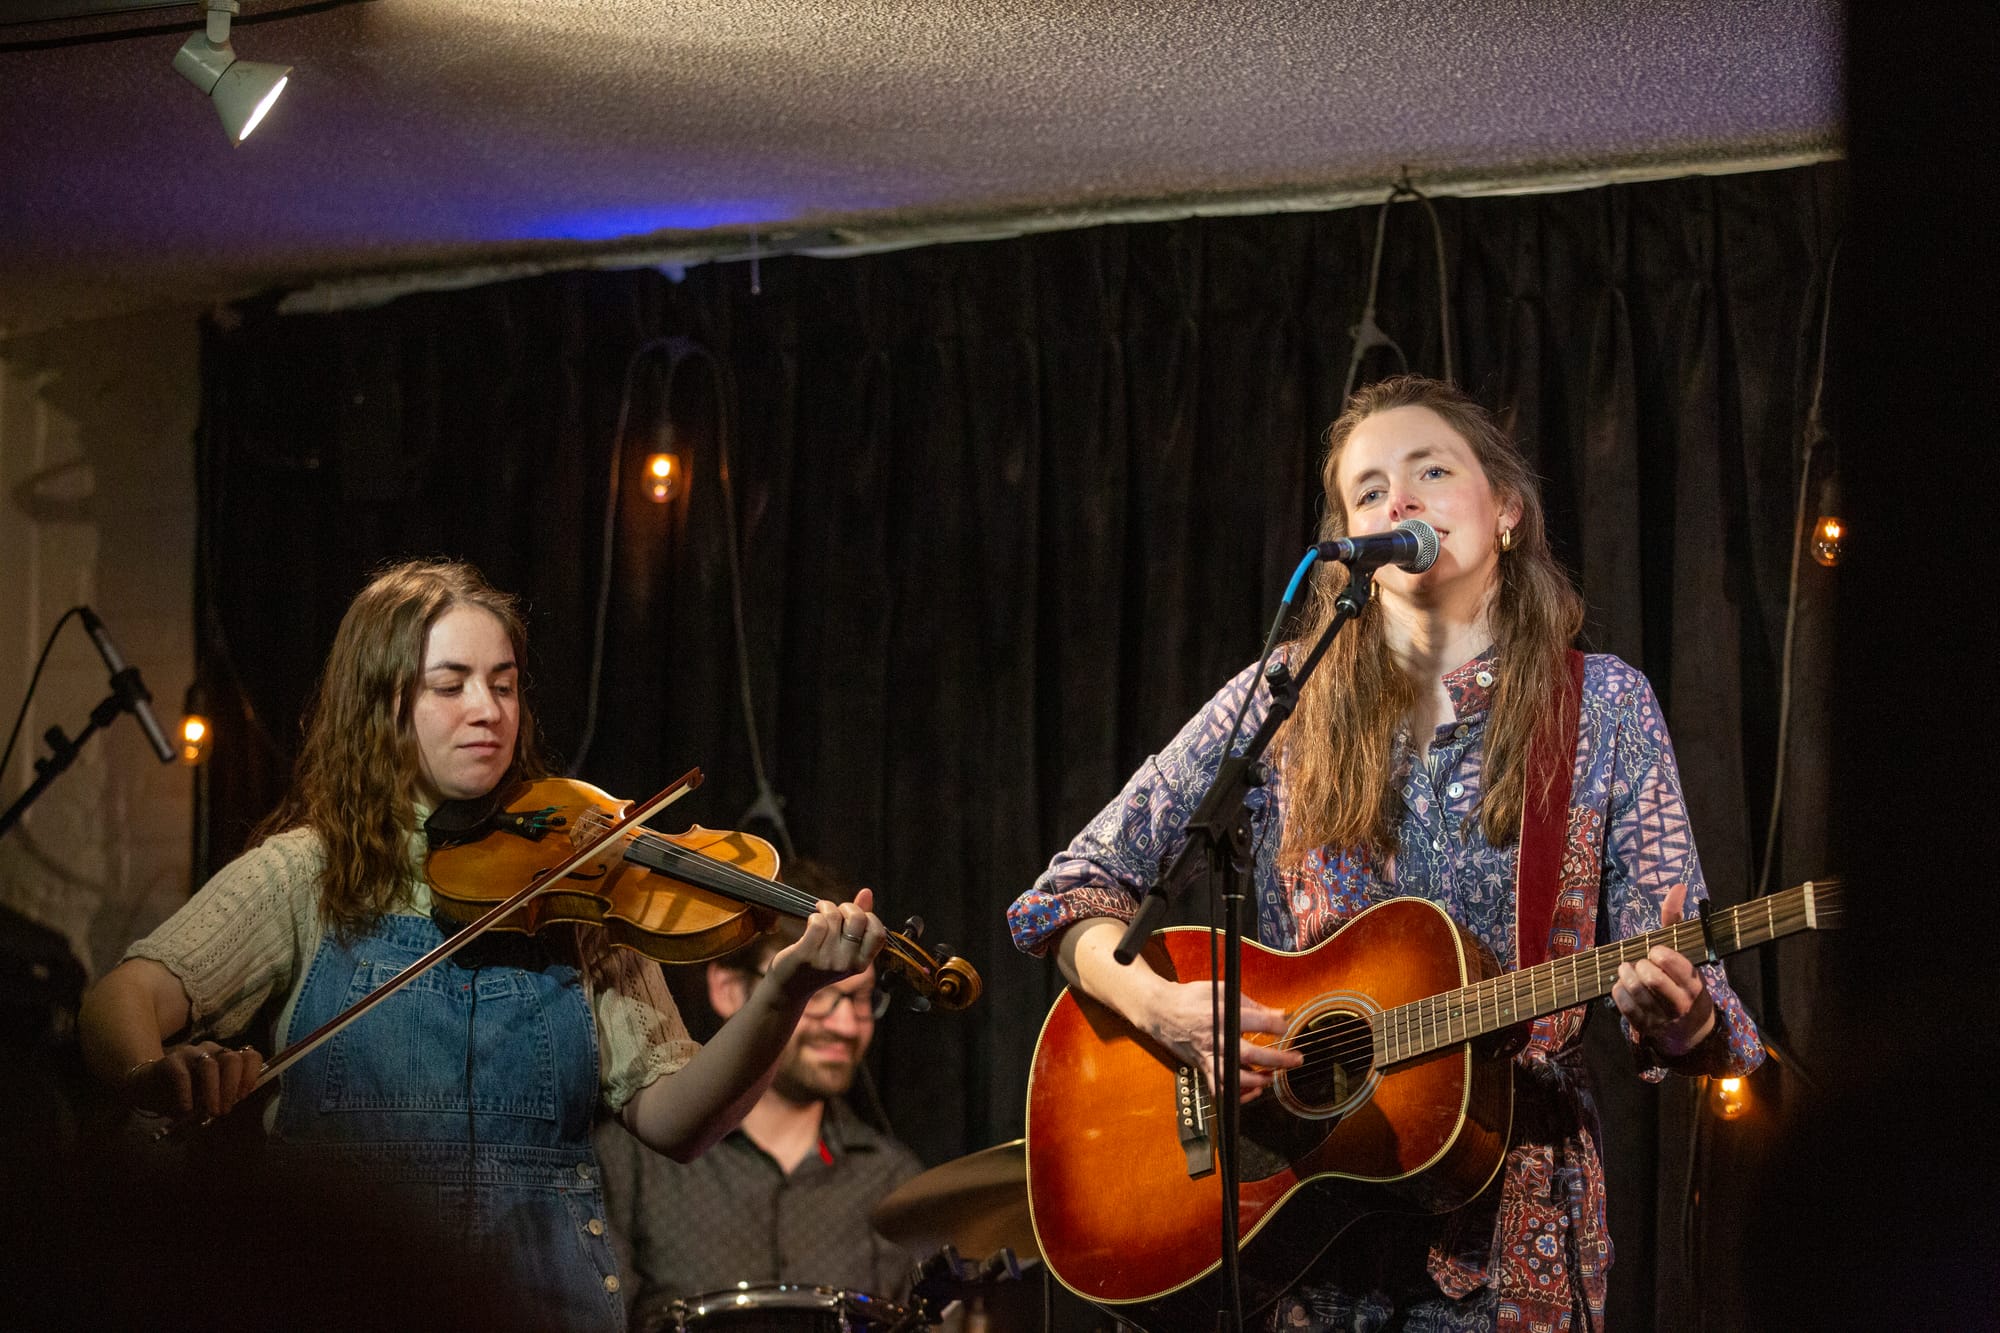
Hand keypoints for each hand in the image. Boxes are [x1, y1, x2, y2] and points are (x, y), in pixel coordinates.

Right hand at [125, 1040, 263, 1120]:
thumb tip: (232, 1107)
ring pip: (210, 1066)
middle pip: (232, 1059)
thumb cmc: (183, 1093)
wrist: (147, 1087)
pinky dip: (187, 1094)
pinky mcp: (171, 1061)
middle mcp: (211, 1050)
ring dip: (213, 1091)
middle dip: (231, 1086)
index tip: (243, 1096)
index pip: (249, 1056)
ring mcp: (191, 1053)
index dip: (251, 1074)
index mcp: (225, 1057)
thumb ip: (221, 1098)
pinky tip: (186, 1110)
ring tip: (211, 1112)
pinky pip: (183, 1075)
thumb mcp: (206, 1097)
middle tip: (225, 1110)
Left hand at [761, 887, 885, 1009]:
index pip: (879, 933)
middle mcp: (847, 964)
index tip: (854, 916)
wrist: (790, 988)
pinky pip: (818, 922)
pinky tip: (811, 921)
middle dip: (847, 906)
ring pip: (834, 916)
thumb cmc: (819, 961)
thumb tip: (867, 892)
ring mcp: (828, 960)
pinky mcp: (807, 955)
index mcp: (862, 964)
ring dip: (826, 908)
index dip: (868, 917)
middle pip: (858, 918)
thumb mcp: (844, 947)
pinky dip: (814, 915)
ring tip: (820, 911)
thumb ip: (859, 920)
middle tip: (836, 911)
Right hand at [1136, 979, 1302, 1102]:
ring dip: (1258, 1081)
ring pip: (1234, 1078)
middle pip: (1250, 1055)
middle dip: (1277, 1059)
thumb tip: (1279, 1013)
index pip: (1258, 1022)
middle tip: (1296, 1060)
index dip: (1278, 1025)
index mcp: (1222, 1015)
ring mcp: (1208, 1056)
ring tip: (1273, 1076)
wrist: (1161, 1012)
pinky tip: (1253, 1091)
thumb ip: (1252, 1004)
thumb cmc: (1190, 999)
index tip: (1286, 1026)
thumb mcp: (1222, 991)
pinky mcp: (1203, 1067)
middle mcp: (1215, 1039)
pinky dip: (1238, 1095)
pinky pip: (1220, 1089)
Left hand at [1612, 896, 1714, 1056]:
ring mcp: (1662, 1017)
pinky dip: (1618, 991)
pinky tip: (1622, 985)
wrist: (1691, 1030)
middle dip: (1641, 966)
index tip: (1655, 951)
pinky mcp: (1645, 1027)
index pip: (1676, 965)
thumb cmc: (1684, 982)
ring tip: (1627, 969)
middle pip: (1652, 979)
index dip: (1661, 955)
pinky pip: (1625, 1006)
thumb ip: (1676, 921)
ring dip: (1626, 975)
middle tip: (1640, 962)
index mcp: (1694, 983)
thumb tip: (1677, 886)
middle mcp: (1680, 1002)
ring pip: (1636, 992)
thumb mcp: (1686, 953)